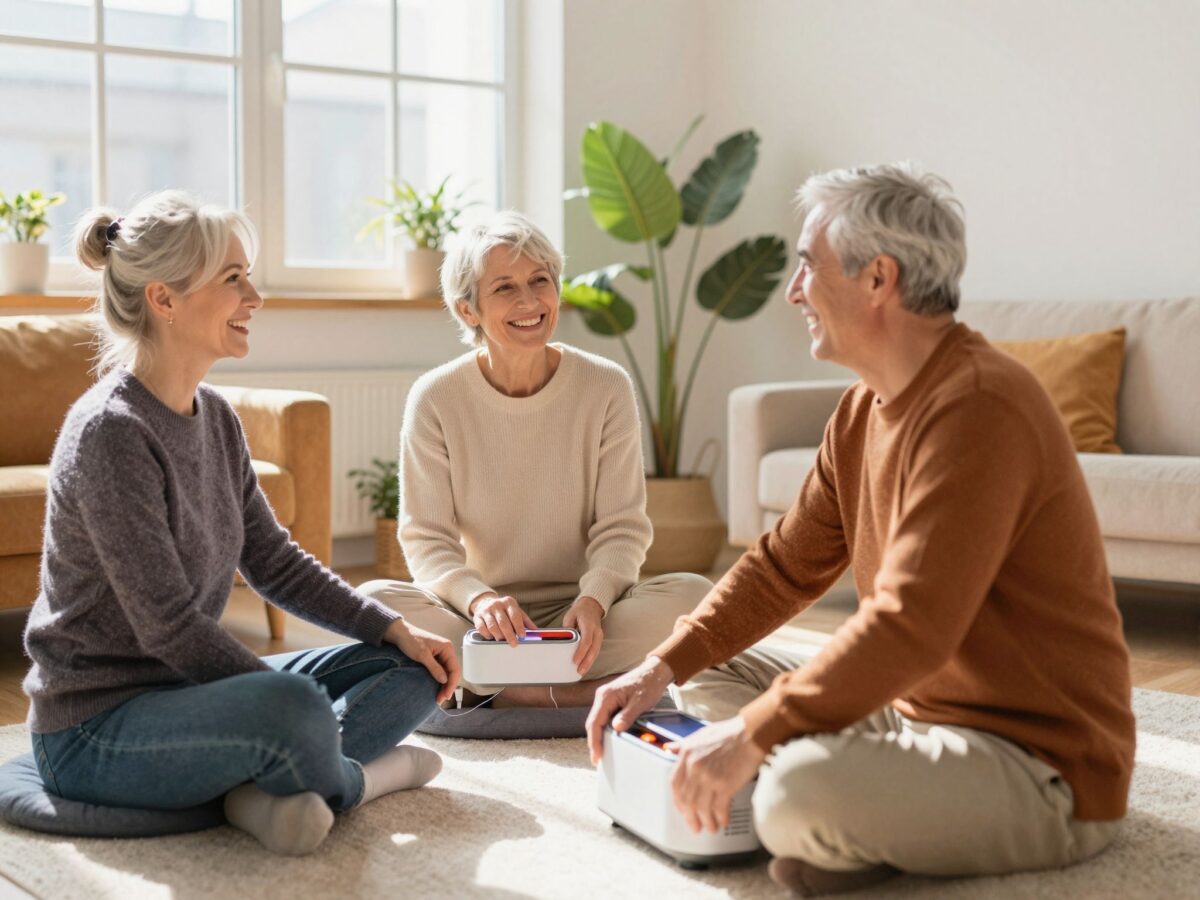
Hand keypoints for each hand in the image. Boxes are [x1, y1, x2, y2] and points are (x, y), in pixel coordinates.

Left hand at [383, 618, 460, 705]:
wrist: (399, 633)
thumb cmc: (411, 641)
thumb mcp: (422, 655)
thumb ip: (434, 668)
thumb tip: (444, 680)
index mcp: (447, 648)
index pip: (454, 669)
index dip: (451, 684)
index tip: (446, 695)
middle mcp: (446, 651)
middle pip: (452, 672)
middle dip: (448, 686)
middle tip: (441, 700)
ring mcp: (440, 654)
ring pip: (446, 673)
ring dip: (444, 685)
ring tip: (439, 697)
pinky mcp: (434, 658)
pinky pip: (440, 670)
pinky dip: (439, 680)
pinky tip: (436, 688)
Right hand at [469, 593, 535, 646]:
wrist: (485, 602)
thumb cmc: (504, 610)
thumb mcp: (516, 611)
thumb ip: (525, 621)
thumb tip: (536, 632)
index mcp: (508, 602)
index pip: (515, 615)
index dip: (519, 627)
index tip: (522, 636)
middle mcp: (497, 604)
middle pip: (503, 622)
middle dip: (509, 635)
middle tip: (514, 643)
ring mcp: (486, 610)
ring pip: (492, 626)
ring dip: (499, 636)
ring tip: (503, 641)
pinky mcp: (477, 617)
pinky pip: (482, 628)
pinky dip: (488, 635)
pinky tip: (492, 637)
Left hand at [563, 596, 603, 675]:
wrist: (591, 607)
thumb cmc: (579, 612)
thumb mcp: (570, 616)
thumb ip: (568, 628)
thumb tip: (564, 640)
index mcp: (589, 624)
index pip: (586, 641)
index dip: (581, 652)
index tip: (575, 661)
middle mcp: (597, 631)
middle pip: (593, 649)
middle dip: (586, 661)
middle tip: (579, 671)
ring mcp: (599, 636)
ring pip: (596, 652)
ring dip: (589, 663)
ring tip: (581, 672)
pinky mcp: (599, 640)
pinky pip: (596, 651)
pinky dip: (591, 659)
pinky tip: (585, 666)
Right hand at [586, 656, 673, 764]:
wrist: (654, 673)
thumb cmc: (648, 684)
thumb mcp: (640, 702)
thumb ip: (627, 715)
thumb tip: (616, 728)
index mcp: (606, 696)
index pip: (595, 722)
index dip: (594, 740)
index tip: (598, 755)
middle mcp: (602, 697)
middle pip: (593, 723)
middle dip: (594, 742)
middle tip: (597, 759)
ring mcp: (606, 700)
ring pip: (598, 722)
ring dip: (598, 737)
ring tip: (601, 753)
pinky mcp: (612, 702)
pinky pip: (604, 719)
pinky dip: (604, 731)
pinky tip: (608, 740)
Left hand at [668, 715, 765, 833]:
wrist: (752, 733)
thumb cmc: (730, 733)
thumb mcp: (701, 734)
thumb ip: (684, 744)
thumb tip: (670, 748)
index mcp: (687, 754)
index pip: (674, 783)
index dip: (677, 800)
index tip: (682, 809)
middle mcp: (695, 767)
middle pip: (687, 799)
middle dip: (691, 817)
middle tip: (695, 826)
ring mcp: (709, 777)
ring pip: (701, 808)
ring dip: (706, 821)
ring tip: (711, 827)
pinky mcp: (725, 785)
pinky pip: (718, 808)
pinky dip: (720, 818)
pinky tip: (723, 821)